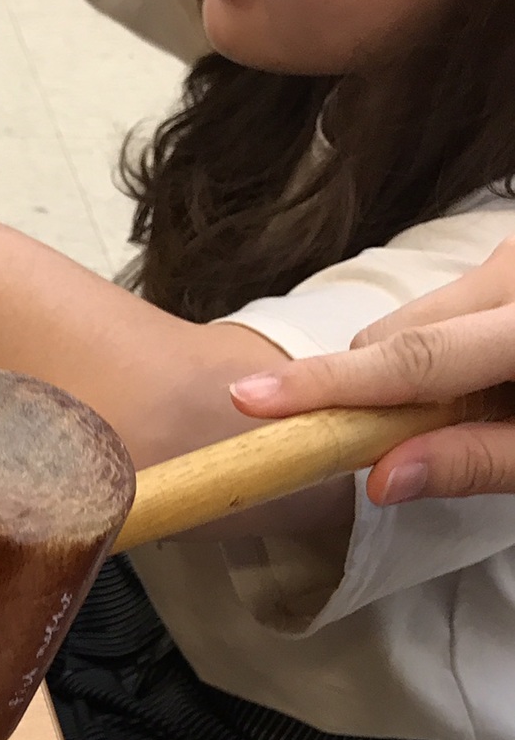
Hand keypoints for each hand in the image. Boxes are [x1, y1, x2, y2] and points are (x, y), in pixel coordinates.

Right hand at [229, 233, 514, 502]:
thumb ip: (474, 462)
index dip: (327, 383)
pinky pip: (440, 309)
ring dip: (413, 372)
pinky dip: (440, 352)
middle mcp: (508, 273)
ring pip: (410, 320)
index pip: (413, 358)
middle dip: (373, 391)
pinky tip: (489, 379)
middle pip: (395, 334)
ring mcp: (504, 259)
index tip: (249, 399)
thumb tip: (381, 481)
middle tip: (404, 448)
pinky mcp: (500, 261)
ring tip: (479, 408)